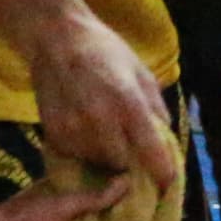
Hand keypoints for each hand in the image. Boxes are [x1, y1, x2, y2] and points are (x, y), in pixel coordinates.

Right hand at [19, 0, 180, 186]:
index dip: (163, 174)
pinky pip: (75, 155)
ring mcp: (74, 128)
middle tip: (130, 153)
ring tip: (104, 137)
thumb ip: (156, 110)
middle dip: (129, 163)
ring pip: (97, 163)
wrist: (56, 37)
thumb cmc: (105, 51)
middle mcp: (101, 120)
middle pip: (123, 166)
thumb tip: (165, 143)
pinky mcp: (53, 132)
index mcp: (129, 104)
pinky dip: (82, 150)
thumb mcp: (141, 73)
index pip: (153, 155)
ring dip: (104, 157)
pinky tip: (84, 130)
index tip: (167, 183)